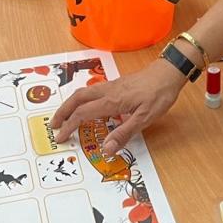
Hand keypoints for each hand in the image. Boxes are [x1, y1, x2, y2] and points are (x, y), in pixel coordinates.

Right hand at [51, 59, 185, 153]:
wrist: (169, 72)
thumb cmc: (158, 95)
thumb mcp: (144, 118)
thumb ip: (124, 133)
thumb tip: (105, 150)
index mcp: (111, 101)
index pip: (82, 114)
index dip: (69, 126)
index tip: (60, 137)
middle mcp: (107, 91)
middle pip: (77, 98)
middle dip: (63, 111)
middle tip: (53, 125)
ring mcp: (112, 86)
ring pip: (83, 93)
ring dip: (71, 104)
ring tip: (65, 117)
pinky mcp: (117, 85)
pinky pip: (93, 92)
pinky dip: (82, 100)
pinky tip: (87, 108)